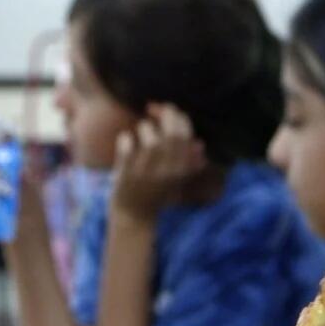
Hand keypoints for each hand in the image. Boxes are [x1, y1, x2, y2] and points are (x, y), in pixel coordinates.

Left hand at [110, 103, 205, 219]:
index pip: (186, 133)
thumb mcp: (177, 180)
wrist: (134, 215)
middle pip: (170, 129)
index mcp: (182, 168)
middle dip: (162, 113)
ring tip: (140, 140)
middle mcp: (168, 167)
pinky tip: (126, 148)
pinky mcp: (127, 168)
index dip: (178, 116)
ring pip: (146, 129)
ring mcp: (147, 168)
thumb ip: (190, 162)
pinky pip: (126, 139)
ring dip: (142, 129)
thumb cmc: (156, 193)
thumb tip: (200, 145)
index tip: (168, 112)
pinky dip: (125, 139)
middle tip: (152, 110)